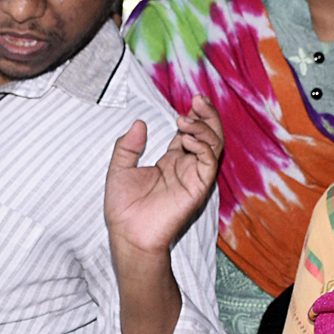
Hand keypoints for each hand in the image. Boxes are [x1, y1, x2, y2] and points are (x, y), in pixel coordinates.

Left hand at [104, 99, 220, 259]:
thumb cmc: (124, 208)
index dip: (194, 115)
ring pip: (214, 146)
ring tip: (185, 119)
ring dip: (205, 127)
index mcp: (171, 162)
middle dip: (207, 115)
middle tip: (199, 99)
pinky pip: (209, 163)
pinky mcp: (197, 188)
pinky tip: (186, 139)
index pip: (191, 133)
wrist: (128, 234)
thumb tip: (139, 123)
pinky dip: (202, 146)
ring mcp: (193, 177)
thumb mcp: (119, 169)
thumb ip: (128, 146)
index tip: (190, 101)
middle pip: (208, 135)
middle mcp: (186, 167)